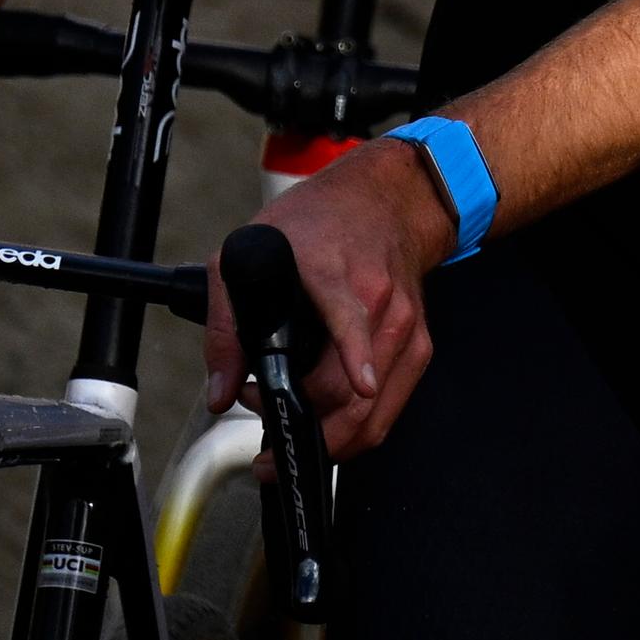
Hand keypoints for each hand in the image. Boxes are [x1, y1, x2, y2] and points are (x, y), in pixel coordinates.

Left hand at [204, 138, 452, 461]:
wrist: (385, 201)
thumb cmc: (318, 222)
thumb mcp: (248, 250)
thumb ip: (225, 325)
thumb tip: (221, 393)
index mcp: (335, 274)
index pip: (351, 318)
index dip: (355, 356)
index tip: (359, 384)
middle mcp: (380, 302)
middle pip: (353, 391)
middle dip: (304, 425)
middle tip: (266, 426)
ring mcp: (405, 328)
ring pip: (373, 413)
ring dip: (329, 438)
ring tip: (288, 427)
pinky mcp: (418, 347)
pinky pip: (389, 409)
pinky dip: (355, 428)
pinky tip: (325, 424)